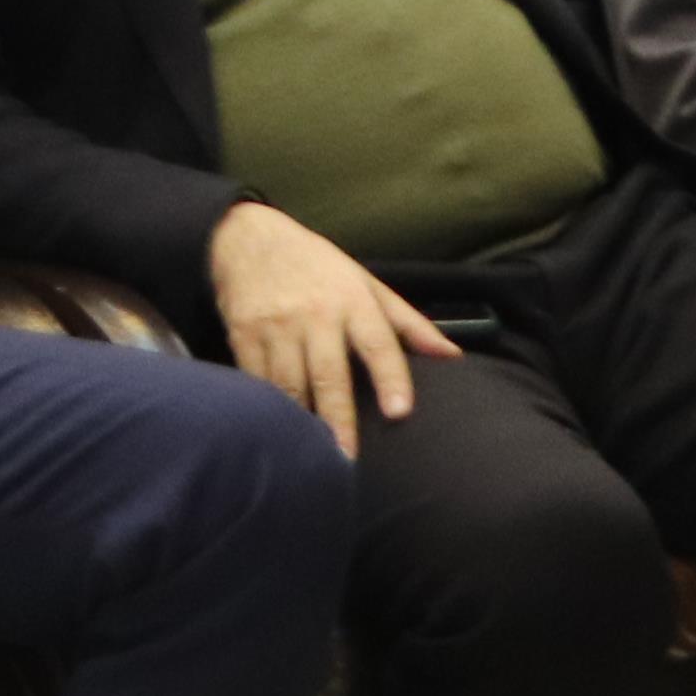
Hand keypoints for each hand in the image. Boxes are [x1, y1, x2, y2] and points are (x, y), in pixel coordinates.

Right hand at [208, 198, 456, 434]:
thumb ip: (409, 323)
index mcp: (352, 300)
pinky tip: (278, 431)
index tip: (399, 412)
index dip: (390, 378)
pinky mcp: (243, 334)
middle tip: (348, 458)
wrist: (248, 238)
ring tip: (314, 455)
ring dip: (301, 420)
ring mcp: (276, 325)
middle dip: (339, 418)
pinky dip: (268, 407)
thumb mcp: (367, 283)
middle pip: (329, 374)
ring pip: (289, 384)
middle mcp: (315, 313)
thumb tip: (452, 356)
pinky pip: (257, 380)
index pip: (377, 343)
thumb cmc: (318, 267)